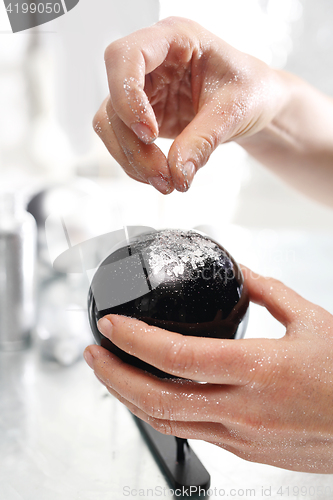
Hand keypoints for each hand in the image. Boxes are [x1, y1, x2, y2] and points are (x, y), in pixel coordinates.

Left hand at [84, 266, 332, 472]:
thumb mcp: (311, 321)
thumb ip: (269, 291)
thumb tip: (240, 272)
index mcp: (259, 369)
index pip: (177, 356)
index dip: (135, 339)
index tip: (112, 325)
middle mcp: (244, 408)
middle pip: (157, 398)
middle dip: (114, 375)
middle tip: (93, 352)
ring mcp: (241, 436)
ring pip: (167, 423)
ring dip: (129, 398)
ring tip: (110, 374)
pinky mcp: (245, 451)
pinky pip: (190, 432)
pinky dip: (160, 412)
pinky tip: (152, 395)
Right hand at [93, 17, 286, 193]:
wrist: (256, 106)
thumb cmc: (251, 91)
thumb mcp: (234, 112)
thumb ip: (203, 140)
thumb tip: (177, 173)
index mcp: (175, 39)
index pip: (125, 56)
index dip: (128, 97)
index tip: (150, 133)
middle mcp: (152, 62)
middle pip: (114, 99)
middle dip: (134, 144)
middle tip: (163, 174)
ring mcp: (145, 90)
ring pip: (112, 124)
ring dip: (132, 158)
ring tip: (166, 182)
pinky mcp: (143, 116)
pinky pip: (122, 140)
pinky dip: (136, 163)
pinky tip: (160, 176)